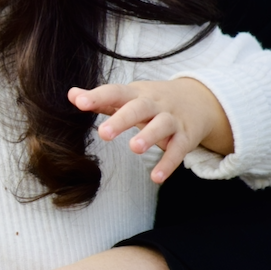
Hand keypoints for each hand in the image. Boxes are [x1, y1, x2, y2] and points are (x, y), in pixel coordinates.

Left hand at [69, 78, 233, 182]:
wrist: (198, 100)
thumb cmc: (153, 101)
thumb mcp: (129, 97)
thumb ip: (101, 99)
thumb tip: (71, 94)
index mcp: (136, 94)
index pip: (115, 92)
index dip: (97, 96)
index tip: (79, 102)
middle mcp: (154, 104)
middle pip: (138, 108)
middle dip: (122, 120)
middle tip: (104, 133)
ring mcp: (171, 119)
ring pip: (161, 125)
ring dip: (149, 136)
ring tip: (134, 148)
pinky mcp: (185, 137)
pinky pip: (178, 150)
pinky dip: (168, 163)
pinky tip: (156, 177)